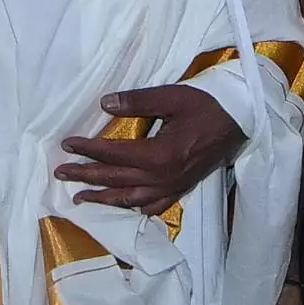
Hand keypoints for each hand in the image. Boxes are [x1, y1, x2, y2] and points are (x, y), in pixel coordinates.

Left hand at [58, 83, 243, 214]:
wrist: (242, 119)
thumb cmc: (207, 104)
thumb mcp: (171, 96)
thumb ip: (136, 102)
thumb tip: (104, 104)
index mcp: (159, 155)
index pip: (113, 154)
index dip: (87, 149)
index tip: (66, 144)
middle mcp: (163, 178)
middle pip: (116, 180)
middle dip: (86, 176)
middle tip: (61, 174)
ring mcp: (173, 187)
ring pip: (130, 199)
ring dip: (103, 198)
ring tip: (80, 198)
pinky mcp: (183, 189)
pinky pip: (154, 206)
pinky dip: (135, 208)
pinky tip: (124, 207)